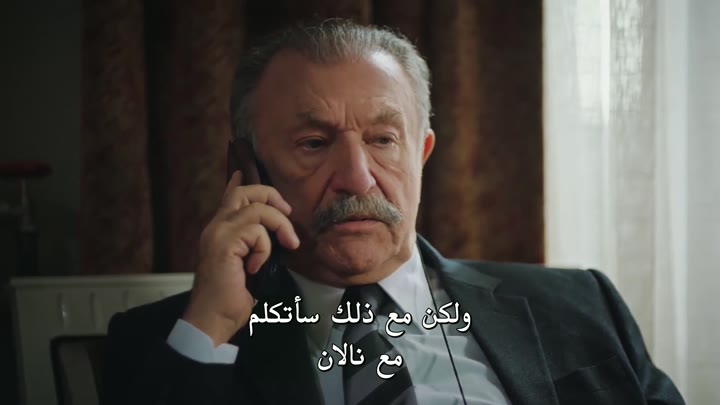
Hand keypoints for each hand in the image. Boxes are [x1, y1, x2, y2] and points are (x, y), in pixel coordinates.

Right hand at [182, 170, 299, 345]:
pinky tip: (256, 267)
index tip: (242, 171)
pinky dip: (265, 249)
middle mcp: (216, 227)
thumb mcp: (250, 266)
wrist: (213, 320)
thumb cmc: (230, 299)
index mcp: (220, 231)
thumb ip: (256, 245)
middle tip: (287, 216)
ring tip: (286, 245)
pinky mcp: (223, 243)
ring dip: (279, 226)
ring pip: (257, 209)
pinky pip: (257, 231)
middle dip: (272, 197)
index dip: (241, 182)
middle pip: (246, 192)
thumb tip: (275, 236)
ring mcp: (217, 233)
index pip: (230, 197)